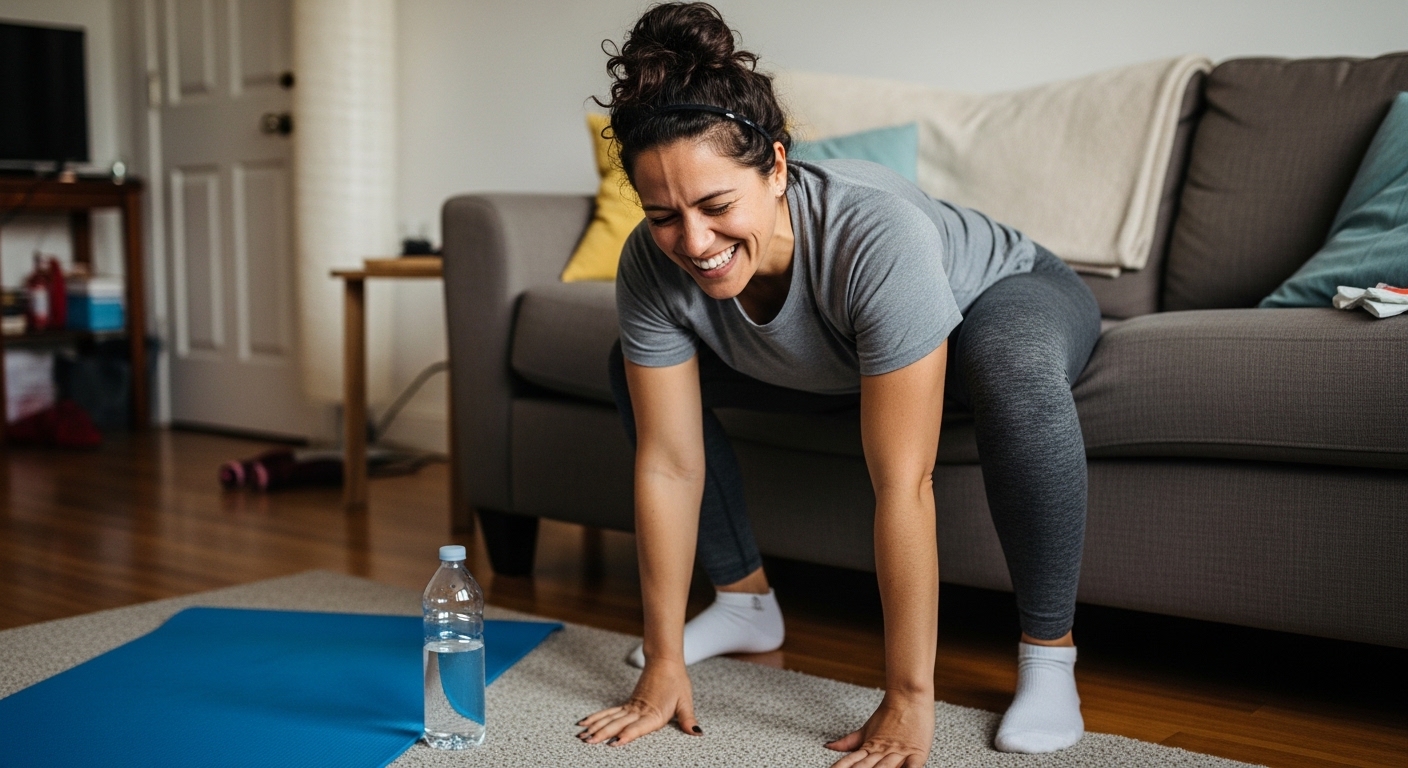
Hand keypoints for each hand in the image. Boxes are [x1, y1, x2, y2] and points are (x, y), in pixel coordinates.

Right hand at [577, 658, 701, 746]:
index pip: (638, 727)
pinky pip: (610, 711)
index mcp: (654, 713)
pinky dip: (598, 717)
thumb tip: (696, 732)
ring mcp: (632, 706)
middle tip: (588, 741)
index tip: (614, 742)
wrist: (666, 661)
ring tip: (582, 735)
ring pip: (610, 717)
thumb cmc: (676, 681)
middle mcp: (640, 710)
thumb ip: (688, 719)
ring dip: (596, 726)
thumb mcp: (685, 701)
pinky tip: (587, 722)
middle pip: (618, 723)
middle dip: (602, 733)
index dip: (627, 735)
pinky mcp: (628, 703)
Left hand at [824, 691, 934, 767]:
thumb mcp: (866, 730)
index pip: (852, 762)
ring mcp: (900, 753)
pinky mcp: (918, 752)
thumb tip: (828, 745)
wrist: (909, 695)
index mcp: (869, 748)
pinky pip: (913, 766)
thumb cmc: (889, 713)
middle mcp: (883, 752)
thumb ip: (847, 742)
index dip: (842, 767)